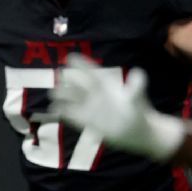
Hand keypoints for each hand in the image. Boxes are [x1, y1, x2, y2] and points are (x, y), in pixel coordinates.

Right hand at [51, 54, 184, 159]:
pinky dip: (62, 112)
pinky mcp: (87, 121)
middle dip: (67, 79)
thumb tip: (138, 73)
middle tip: (58, 74)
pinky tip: (54, 110)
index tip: (70, 57)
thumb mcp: (137, 99)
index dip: (82, 64)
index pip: (92, 72)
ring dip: (62, 95)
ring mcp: (91, 108)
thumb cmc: (139, 113)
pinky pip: (72, 114)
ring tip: (52, 94)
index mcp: (107, 86)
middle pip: (78, 84)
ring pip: (72, 99)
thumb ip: (136, 87)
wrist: (139, 133)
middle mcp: (96, 95)